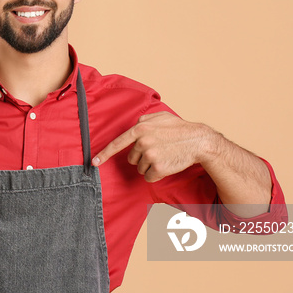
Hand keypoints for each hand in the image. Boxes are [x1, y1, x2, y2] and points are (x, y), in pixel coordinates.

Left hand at [92, 112, 214, 181]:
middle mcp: (142, 142)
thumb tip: (136, 122)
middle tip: (158, 150)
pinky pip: (149, 177)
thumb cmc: (180, 128)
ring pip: (141, 168)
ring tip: (164, 156)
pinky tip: (166, 165)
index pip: (117, 144)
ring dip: (150, 165)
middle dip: (141, 157)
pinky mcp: (158, 168)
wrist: (198, 141)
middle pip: (132, 158)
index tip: (93, 162)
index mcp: (140, 128)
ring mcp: (150, 155)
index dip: (104, 154)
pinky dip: (156, 174)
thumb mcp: (160, 116)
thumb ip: (145, 118)